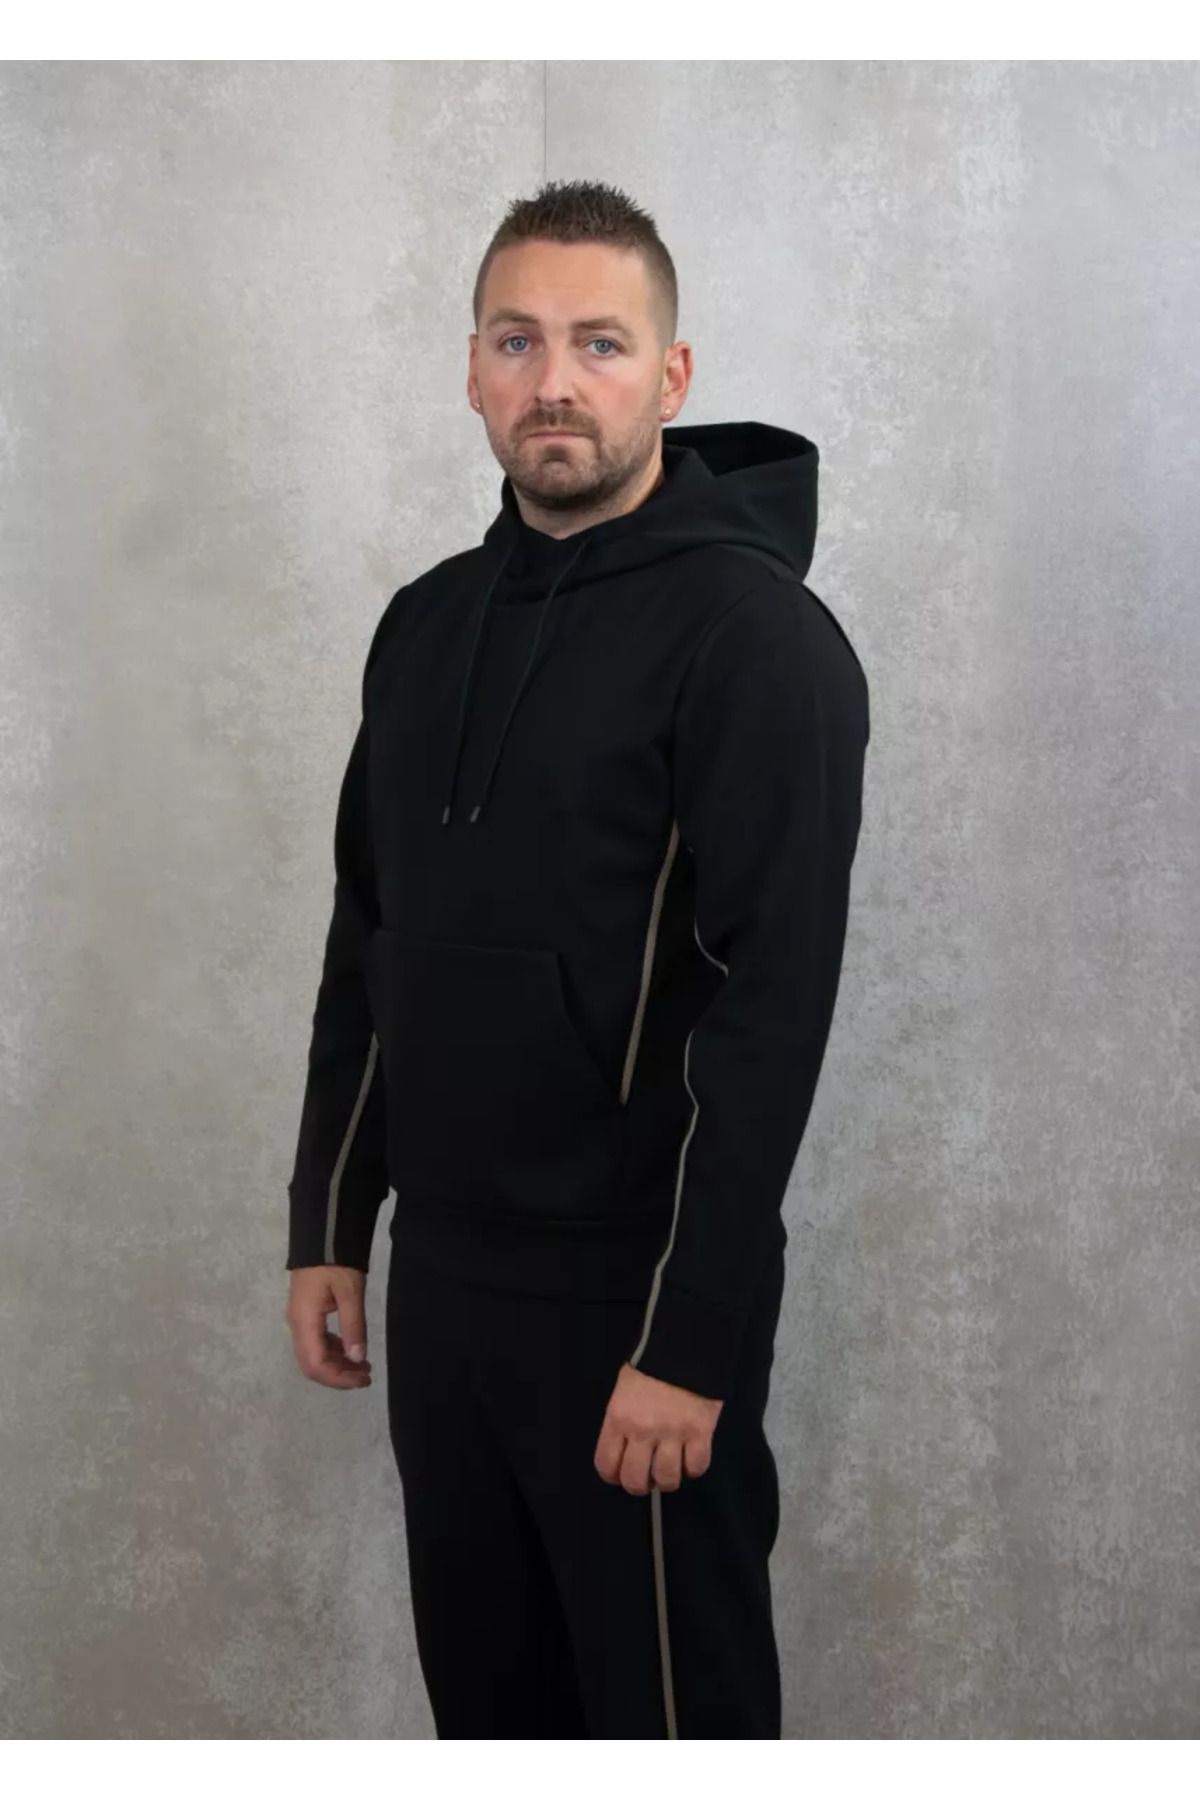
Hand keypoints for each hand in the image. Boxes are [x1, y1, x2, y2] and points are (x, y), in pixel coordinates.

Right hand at [286, 1266, 373, 1389]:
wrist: (322, 1235)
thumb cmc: (336, 1262)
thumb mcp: (350, 1292)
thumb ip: (354, 1326)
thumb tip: (358, 1359)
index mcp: (305, 1321)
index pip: (316, 1364)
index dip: (338, 1378)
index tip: (363, 1379)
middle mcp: (297, 1325)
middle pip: (312, 1364)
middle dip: (338, 1376)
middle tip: (365, 1377)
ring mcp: (300, 1319)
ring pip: (313, 1355)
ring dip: (337, 1365)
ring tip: (363, 1366)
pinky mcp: (306, 1313)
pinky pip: (316, 1342)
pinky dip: (334, 1351)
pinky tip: (351, 1349)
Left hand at [593, 1362, 722, 1494]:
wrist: (686, 1345)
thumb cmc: (652, 1364)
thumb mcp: (624, 1390)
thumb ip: (622, 1420)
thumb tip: (626, 1448)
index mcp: (618, 1418)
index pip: (606, 1464)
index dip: (613, 1476)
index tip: (621, 1474)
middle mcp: (642, 1430)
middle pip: (635, 1480)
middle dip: (640, 1486)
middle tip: (647, 1478)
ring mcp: (672, 1433)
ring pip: (667, 1479)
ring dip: (667, 1480)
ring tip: (670, 1470)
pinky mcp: (700, 1433)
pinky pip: (696, 1467)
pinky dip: (693, 1469)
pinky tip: (690, 1459)